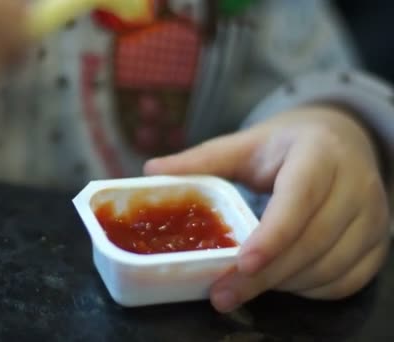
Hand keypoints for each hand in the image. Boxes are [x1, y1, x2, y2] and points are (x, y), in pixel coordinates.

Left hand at [144, 105, 390, 312]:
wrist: (340, 142)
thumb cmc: (285, 147)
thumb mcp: (244, 145)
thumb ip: (201, 160)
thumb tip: (149, 172)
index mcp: (319, 152)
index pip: (300, 196)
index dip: (273, 233)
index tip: (240, 263)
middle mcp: (355, 184)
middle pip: (313, 240)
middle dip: (265, 275)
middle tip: (221, 295)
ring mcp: (373, 216)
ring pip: (330, 266)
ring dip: (283, 285)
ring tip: (241, 289)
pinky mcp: (378, 242)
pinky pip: (347, 280)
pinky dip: (310, 290)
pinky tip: (279, 284)